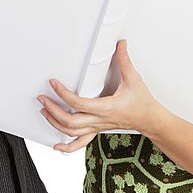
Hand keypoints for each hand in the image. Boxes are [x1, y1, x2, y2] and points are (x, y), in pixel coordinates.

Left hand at [38, 40, 163, 152]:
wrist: (149, 119)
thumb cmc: (142, 102)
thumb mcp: (133, 79)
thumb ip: (124, 60)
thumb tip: (120, 45)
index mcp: (106, 108)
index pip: (78, 103)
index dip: (62, 93)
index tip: (53, 83)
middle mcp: (99, 120)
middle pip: (69, 121)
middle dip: (52, 110)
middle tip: (42, 98)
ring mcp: (97, 127)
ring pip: (71, 132)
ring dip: (54, 122)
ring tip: (44, 111)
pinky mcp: (97, 129)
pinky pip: (80, 143)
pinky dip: (67, 147)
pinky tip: (57, 146)